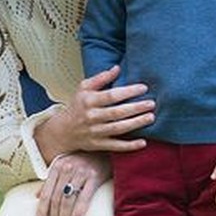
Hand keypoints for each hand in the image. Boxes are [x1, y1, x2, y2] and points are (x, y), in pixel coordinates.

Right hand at [35, 66, 154, 159]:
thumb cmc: (77, 106)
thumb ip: (101, 78)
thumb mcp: (84, 88)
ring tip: (151, 117)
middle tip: (151, 103)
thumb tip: (117, 68)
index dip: (128, 91)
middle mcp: (92, 116)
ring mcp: (95, 132)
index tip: (143, 88)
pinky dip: (129, 146)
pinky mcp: (98, 145)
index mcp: (89, 101)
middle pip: (117, 112)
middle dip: (136, 108)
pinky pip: (115, 146)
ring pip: (118, 128)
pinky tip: (143, 142)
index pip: (111, 95)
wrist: (64, 130)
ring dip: (136, 123)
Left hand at [35, 151, 109, 215]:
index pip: (45, 193)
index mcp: (56, 166)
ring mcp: (80, 172)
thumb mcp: (65, 165)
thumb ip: (52, 180)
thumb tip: (37, 196)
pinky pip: (84, 197)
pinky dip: (79, 212)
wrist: (105, 149)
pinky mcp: (94, 176)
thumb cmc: (84, 159)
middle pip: (55, 199)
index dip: (41, 211)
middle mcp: (66, 168)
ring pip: (67, 200)